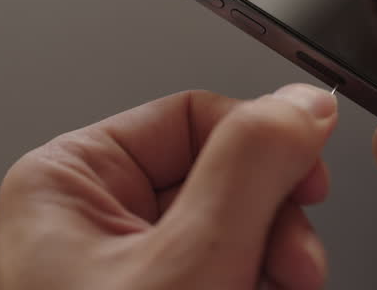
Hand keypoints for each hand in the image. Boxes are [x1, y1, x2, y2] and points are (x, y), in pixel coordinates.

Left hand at [0, 84, 337, 288]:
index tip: (308, 174)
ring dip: (274, 256)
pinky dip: (257, 280)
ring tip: (282, 289)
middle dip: (273, 217)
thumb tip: (303, 105)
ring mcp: (125, 266)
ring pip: (234, 224)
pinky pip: (224, 263)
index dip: (262, 141)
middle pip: (221, 174)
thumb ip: (250, 167)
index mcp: (67, 182)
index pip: (193, 115)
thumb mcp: (190, 259)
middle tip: (295, 261)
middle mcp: (92, 218)